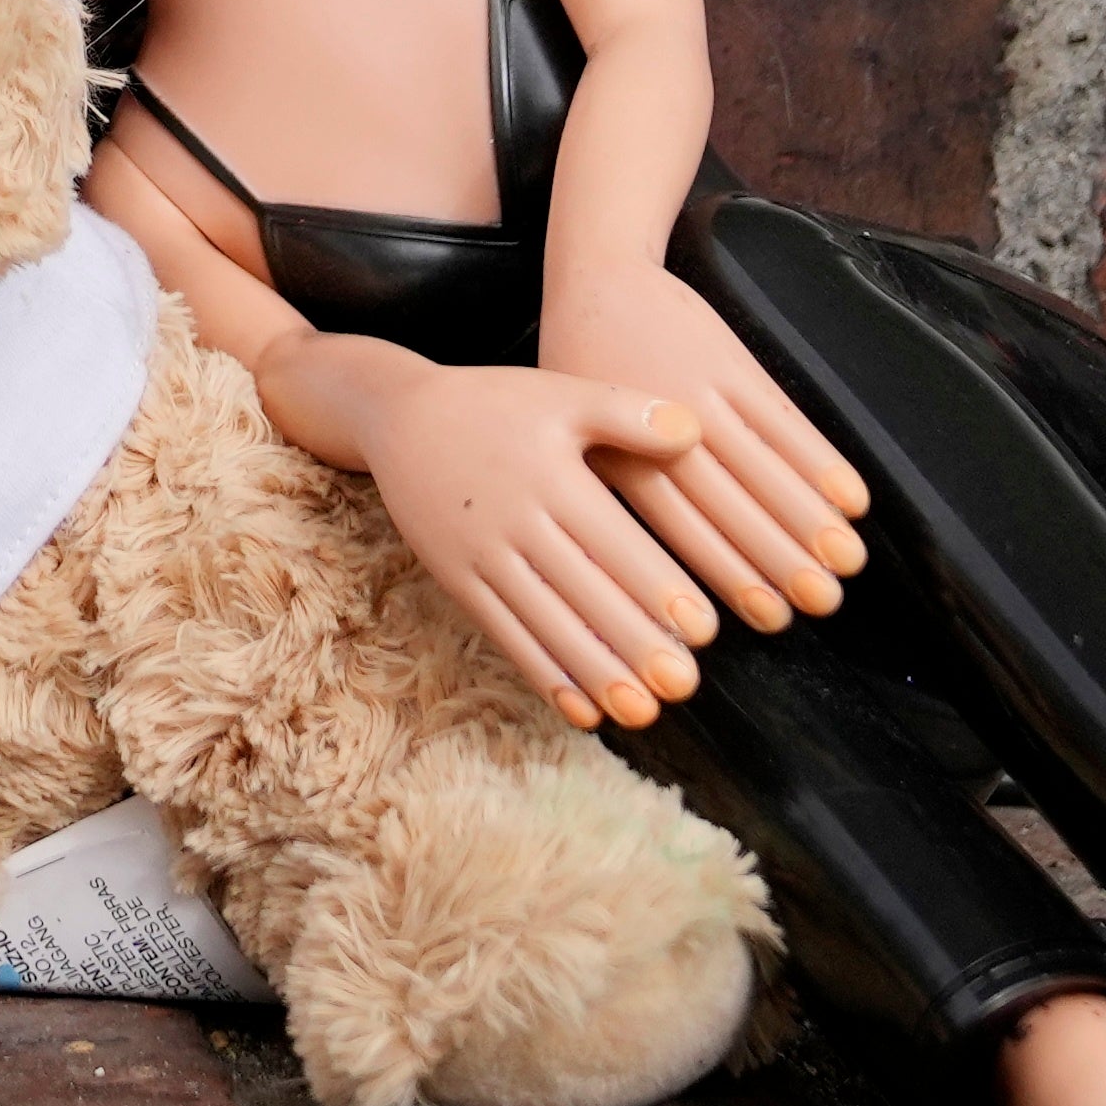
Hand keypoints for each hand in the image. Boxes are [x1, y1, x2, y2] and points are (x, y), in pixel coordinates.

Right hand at [330, 350, 757, 725]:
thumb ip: (629, 413)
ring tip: (642, 712)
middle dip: (635, 644)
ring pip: (546, 624)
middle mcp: (517, 522)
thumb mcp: (563, 394)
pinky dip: (544, 675)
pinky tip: (582, 711)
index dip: (658, 588)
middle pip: (583, 593)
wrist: (401, 418)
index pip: (613, 543)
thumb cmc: (498, 404)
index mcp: (552, 477)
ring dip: (594, 672)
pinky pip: (506, 634)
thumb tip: (695, 431)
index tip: (704, 630)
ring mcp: (483, 557)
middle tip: (684, 685)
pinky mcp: (459, 581)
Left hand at [536, 258, 871, 623]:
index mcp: (622, 459)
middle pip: (731, 504)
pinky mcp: (731, 359)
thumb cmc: (589, 376)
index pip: (684, 529)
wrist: (601, 276)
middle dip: (781, 555)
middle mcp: (662, 430)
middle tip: (823, 602)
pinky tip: (852, 496)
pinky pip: (781, 416)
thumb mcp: (583, 442)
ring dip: (810, 514)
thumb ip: (619, 508)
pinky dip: (819, 458)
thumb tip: (650, 596)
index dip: (731, 573)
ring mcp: (701, 390)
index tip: (770, 616)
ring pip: (763, 464)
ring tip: (848, 561)